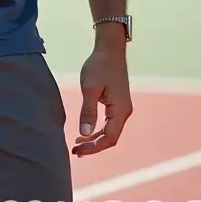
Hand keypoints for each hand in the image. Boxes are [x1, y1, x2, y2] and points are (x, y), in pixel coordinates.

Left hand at [73, 33, 131, 156]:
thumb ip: (88, 111)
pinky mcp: (117, 104)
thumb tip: (85, 133)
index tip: (78, 151)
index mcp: (120, 110)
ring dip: (95, 140)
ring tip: (78, 145)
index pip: (109, 138)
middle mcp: (124, 112)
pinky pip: (109, 123)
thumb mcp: (90, 88)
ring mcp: (122, 108)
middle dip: (94, 146)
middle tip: (75, 152)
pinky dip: (98, 130)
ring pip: (110, 132)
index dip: (94, 148)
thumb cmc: (99, 66)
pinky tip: (86, 133)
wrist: (110, 50)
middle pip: (111, 138)